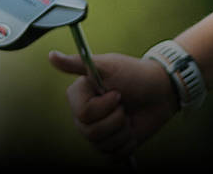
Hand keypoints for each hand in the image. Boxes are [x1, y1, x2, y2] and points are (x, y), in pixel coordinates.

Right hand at [49, 50, 177, 159]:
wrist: (160, 91)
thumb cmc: (135, 74)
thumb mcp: (108, 65)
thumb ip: (78, 63)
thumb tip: (51, 56)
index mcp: (79, 96)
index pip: (83, 114)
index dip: (104, 106)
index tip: (117, 94)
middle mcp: (83, 115)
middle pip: (90, 133)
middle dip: (116, 120)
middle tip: (125, 106)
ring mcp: (97, 131)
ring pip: (102, 146)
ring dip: (123, 132)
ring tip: (129, 117)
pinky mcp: (110, 145)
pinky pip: (112, 157)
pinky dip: (127, 145)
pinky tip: (132, 131)